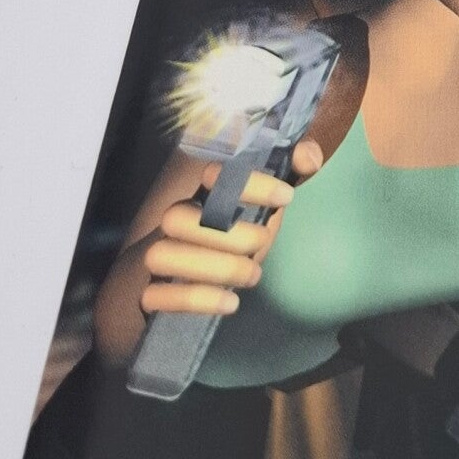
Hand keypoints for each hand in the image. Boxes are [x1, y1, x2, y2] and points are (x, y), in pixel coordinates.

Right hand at [141, 135, 323, 314]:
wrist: (188, 274)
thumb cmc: (233, 231)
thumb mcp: (263, 204)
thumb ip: (290, 174)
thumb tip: (308, 157)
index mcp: (199, 192)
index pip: (211, 175)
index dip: (245, 182)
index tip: (285, 196)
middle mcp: (171, 220)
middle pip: (177, 218)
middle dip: (230, 235)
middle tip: (263, 244)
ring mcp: (154, 255)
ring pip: (162, 255)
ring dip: (215, 267)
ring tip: (253, 274)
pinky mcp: (149, 291)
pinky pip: (154, 297)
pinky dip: (195, 300)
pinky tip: (231, 302)